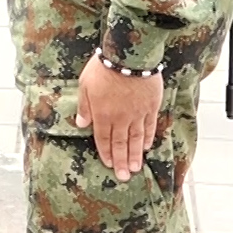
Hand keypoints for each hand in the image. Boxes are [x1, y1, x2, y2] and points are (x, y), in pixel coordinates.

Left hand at [74, 54, 163, 182]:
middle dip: (121, 161)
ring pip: (136, 139)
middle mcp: (120, 118)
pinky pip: (149, 126)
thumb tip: (81, 124)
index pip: (103, 138)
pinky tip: (146, 147)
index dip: (106, 152)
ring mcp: (137, 113)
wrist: (128, 56)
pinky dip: (148, 138)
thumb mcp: (85, 85)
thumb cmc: (103, 68)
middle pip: (120, 143)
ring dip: (135, 155)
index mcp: (102, 114)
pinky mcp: (151, 107)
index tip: (108, 164)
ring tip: (135, 168)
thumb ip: (84, 107)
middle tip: (123, 177)